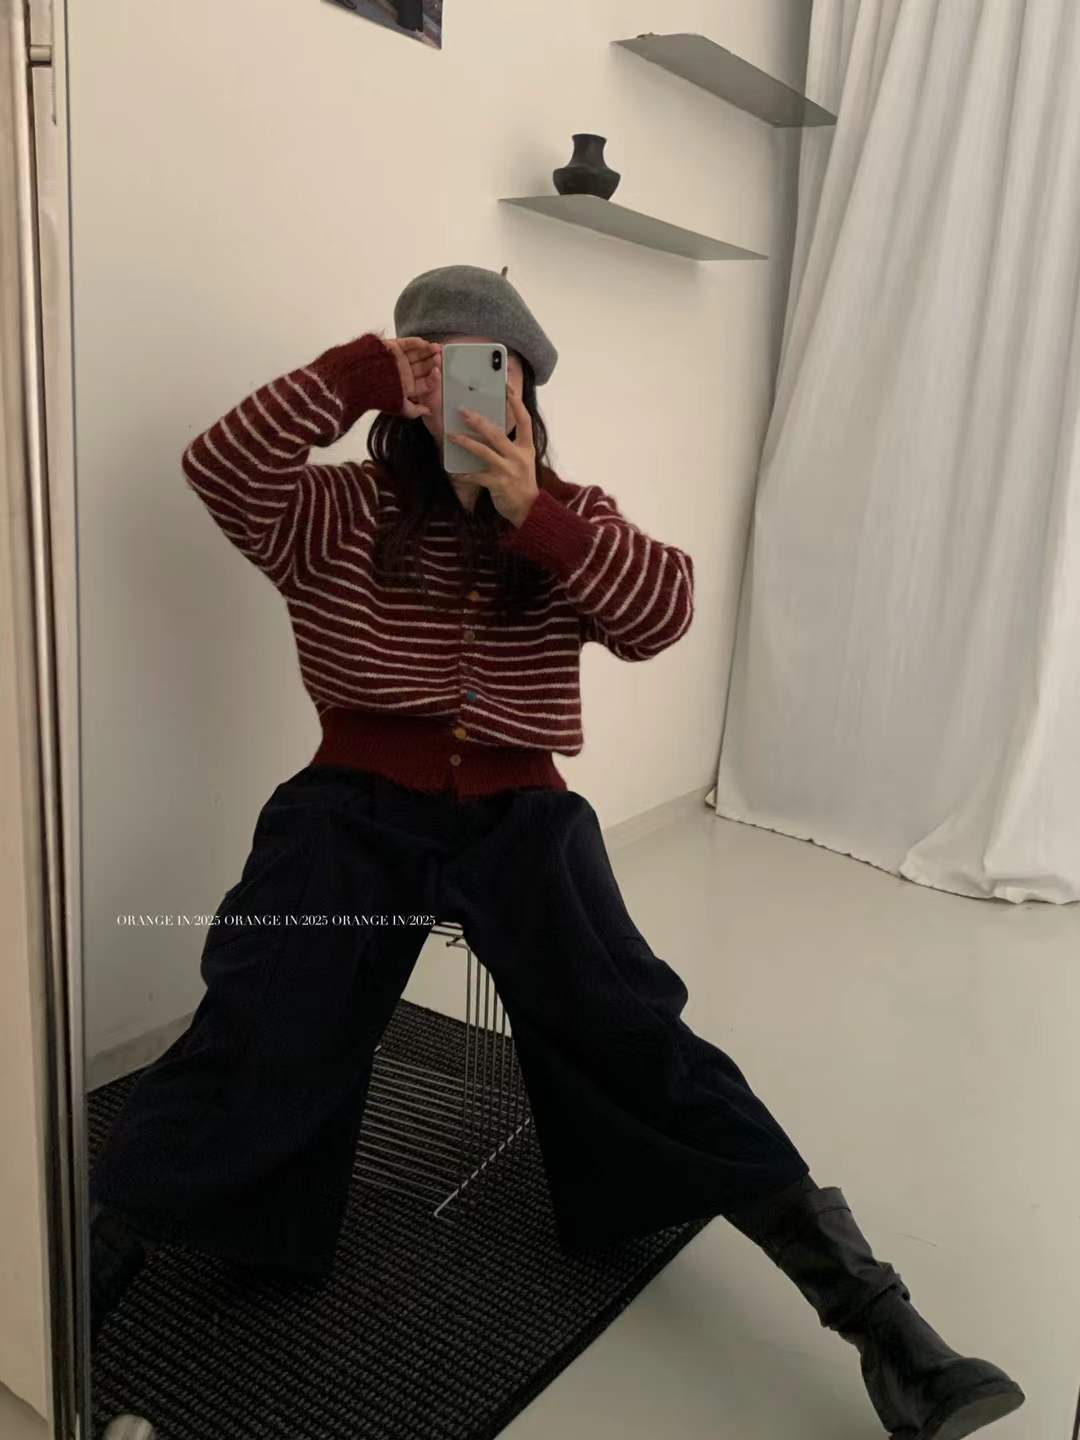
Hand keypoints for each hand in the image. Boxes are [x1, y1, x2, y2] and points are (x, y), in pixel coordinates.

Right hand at [383, 336, 440, 418]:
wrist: (358, 378)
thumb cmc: (378, 393)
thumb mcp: (398, 405)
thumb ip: (414, 410)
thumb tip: (429, 412)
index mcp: (408, 387)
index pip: (425, 381)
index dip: (434, 376)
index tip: (439, 371)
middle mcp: (405, 373)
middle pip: (424, 366)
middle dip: (433, 362)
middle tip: (441, 357)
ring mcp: (400, 360)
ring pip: (418, 354)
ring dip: (428, 351)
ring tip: (437, 348)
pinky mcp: (393, 347)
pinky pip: (407, 343)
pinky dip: (416, 343)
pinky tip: (424, 343)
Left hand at [446, 390, 537, 526]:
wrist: (529, 509)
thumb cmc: (523, 482)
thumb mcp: (523, 459)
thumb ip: (511, 445)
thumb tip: (490, 429)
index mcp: (526, 447)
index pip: (524, 419)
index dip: (515, 402)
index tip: (506, 386)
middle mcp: (518, 456)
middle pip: (497, 434)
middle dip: (478, 422)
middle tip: (463, 411)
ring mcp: (508, 470)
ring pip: (484, 452)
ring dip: (465, 442)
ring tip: (451, 436)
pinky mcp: (498, 484)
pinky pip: (477, 476)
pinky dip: (465, 475)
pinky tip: (455, 473)